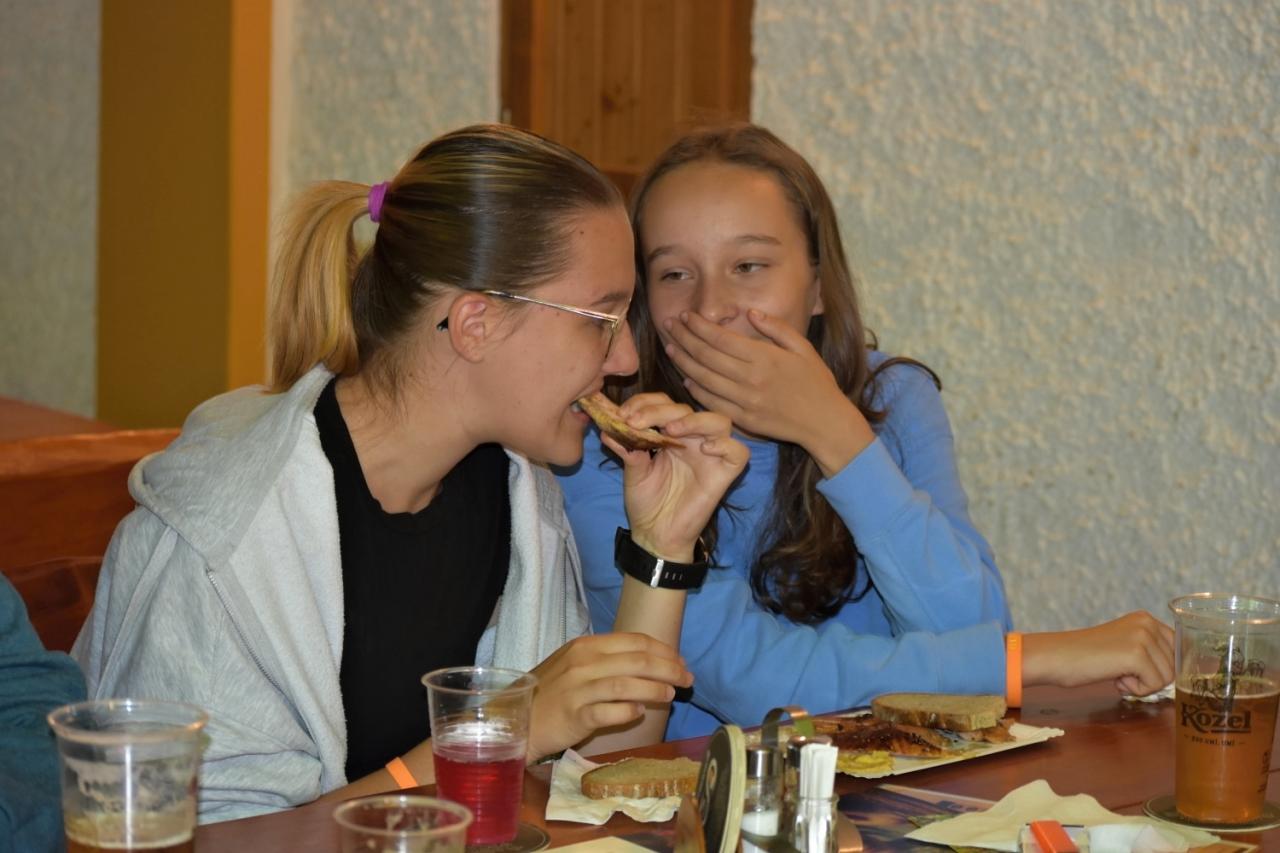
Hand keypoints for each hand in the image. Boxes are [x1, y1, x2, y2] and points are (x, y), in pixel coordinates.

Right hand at [525, 633, 692, 761]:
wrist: (514, 717)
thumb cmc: (550, 692)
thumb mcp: (575, 665)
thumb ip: (608, 660)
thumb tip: (650, 663)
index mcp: (586, 646)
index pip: (635, 641)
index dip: (664, 650)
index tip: (681, 662)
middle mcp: (583, 662)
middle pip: (637, 660)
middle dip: (669, 668)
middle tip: (688, 679)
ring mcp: (578, 689)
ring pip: (628, 684)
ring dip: (656, 688)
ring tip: (671, 695)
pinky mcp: (575, 716)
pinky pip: (610, 711)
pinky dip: (629, 710)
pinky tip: (640, 711)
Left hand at [603, 393, 748, 560]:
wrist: (655, 535)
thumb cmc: (646, 502)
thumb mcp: (633, 471)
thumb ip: (627, 448)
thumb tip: (607, 428)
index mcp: (671, 435)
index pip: (665, 404)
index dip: (646, 403)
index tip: (624, 414)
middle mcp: (693, 440)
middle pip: (688, 409)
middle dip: (660, 410)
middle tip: (636, 422)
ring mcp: (711, 456)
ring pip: (719, 421)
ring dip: (694, 420)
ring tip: (670, 429)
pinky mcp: (724, 474)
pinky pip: (739, 453)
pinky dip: (725, 445)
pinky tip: (705, 449)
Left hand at [663, 310, 873, 475]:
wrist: (825, 423)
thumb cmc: (817, 382)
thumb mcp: (803, 348)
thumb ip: (776, 328)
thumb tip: (750, 313)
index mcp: (765, 358)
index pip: (721, 339)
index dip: (699, 326)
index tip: (686, 316)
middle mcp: (751, 380)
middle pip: (706, 356)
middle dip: (684, 338)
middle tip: (670, 325)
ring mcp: (745, 402)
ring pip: (703, 379)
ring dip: (683, 362)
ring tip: (671, 347)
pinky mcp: (743, 420)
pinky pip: (712, 403)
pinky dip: (696, 390)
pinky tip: (686, 377)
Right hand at [1023, 611, 1174, 696]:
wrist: (1057, 657)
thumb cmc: (1086, 657)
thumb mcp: (1123, 644)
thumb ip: (1150, 650)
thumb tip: (1181, 671)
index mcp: (1146, 618)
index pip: (1177, 651)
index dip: (1159, 667)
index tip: (1135, 669)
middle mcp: (1148, 623)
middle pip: (1174, 666)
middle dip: (1150, 677)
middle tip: (1121, 671)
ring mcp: (1142, 637)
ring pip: (1167, 678)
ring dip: (1142, 684)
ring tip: (1116, 673)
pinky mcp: (1136, 655)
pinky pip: (1154, 685)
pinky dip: (1135, 689)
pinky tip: (1115, 678)